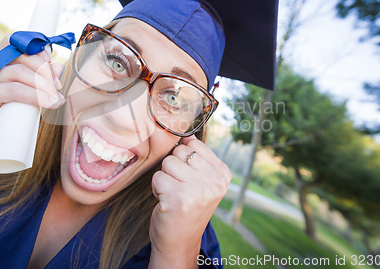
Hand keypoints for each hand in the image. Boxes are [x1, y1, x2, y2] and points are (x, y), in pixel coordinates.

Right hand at [0, 36, 64, 165]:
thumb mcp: (28, 99)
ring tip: (56, 99)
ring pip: (17, 73)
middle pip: (19, 58)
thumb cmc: (5, 123)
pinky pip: (12, 90)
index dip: (35, 50)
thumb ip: (40, 82)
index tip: (52, 65)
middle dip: (44, 71)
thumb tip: (58, 66)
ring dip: (43, 85)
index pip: (12, 44)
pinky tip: (47, 103)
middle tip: (58, 87)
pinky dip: (33, 96)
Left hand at [149, 135, 230, 267]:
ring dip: (164, 179)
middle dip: (173, 169)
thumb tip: (188, 136)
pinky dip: (156, 189)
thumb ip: (198, 159)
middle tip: (179, 189)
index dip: (184, 160)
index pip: (195, 145)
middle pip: (180, 152)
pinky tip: (166, 202)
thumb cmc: (187, 209)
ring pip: (168, 163)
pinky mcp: (178, 198)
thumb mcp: (202, 182)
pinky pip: (157, 177)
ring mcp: (198, 190)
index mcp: (223, 175)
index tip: (188, 178)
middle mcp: (214, 183)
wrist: (179, 243)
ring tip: (172, 195)